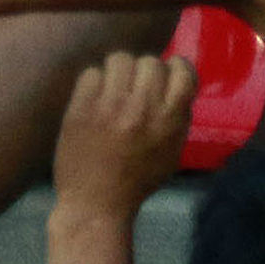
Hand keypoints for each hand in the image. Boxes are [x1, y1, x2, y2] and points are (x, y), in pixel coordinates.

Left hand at [52, 51, 195, 217]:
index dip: (175, 68)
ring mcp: (110, 105)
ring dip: (118, 73)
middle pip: (150, 61)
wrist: (96, 204)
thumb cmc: (137, 181)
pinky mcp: (82, 107)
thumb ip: (177, 116)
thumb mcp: (171, 151)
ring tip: (112, 90)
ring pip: (119, 59)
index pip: (182, 70)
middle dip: (144, 72)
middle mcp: (143, 107)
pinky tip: (93, 101)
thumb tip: (175, 81)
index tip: (166, 77)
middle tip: (134, 89)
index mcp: (169, 119)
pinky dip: (93, 84)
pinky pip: (91, 73)